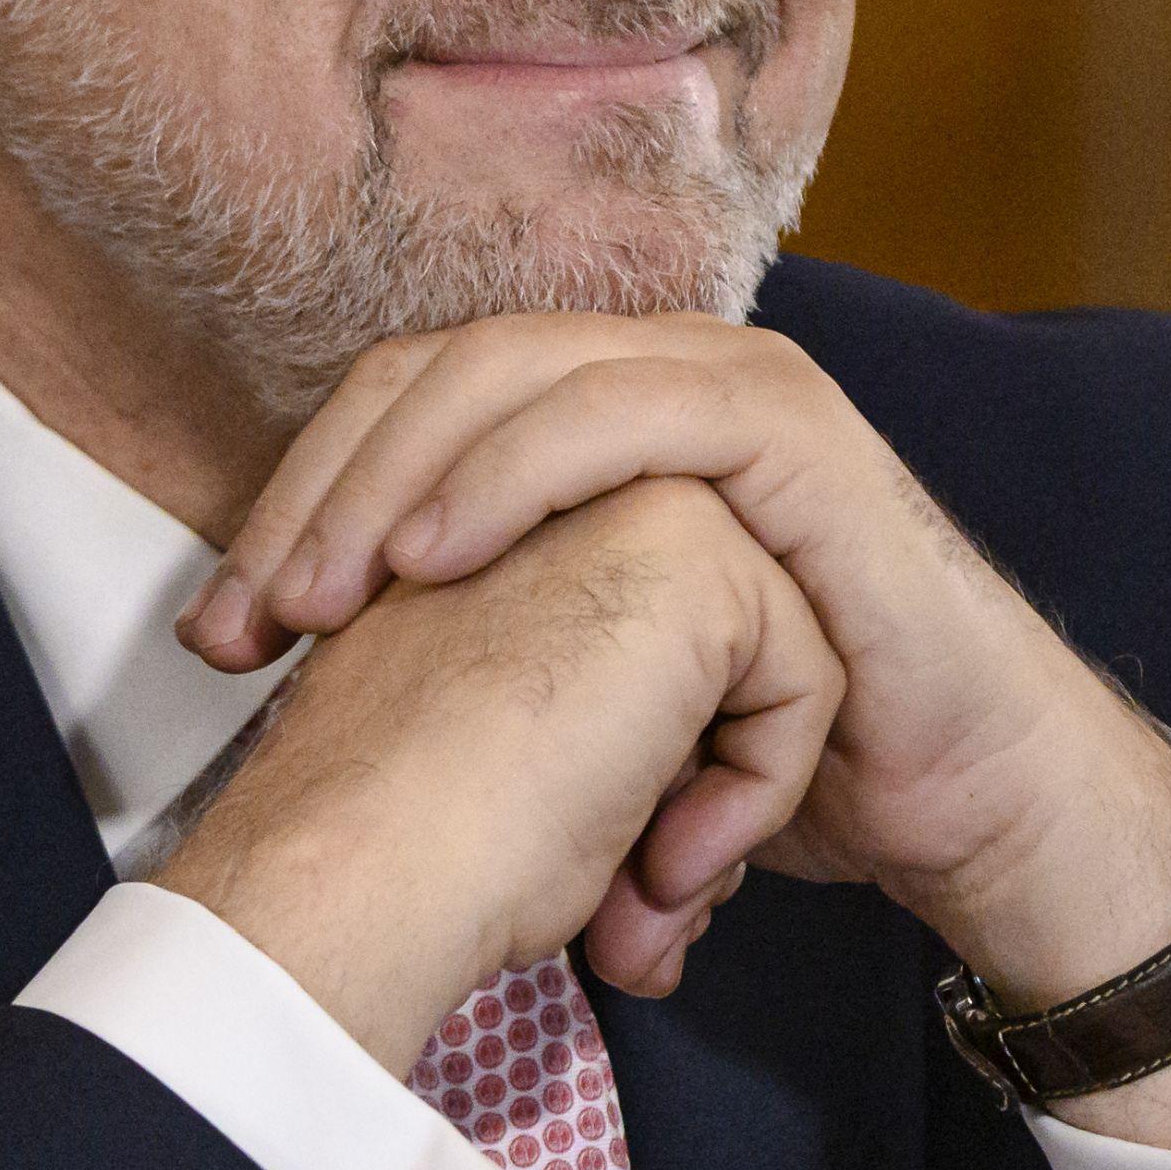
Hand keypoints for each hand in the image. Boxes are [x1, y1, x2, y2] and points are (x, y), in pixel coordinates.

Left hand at [178, 314, 1170, 1166]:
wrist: (951, 798)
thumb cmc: (767, 750)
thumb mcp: (587, 690)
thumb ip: (479, 648)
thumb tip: (311, 683)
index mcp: (585, 415)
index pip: (399, 404)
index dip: (296, 498)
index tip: (219, 635)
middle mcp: (645, 371)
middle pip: (430, 373)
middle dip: (318, 490)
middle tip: (246, 620)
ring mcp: (721, 382)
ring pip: (509, 372)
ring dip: (393, 479)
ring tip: (323, 597)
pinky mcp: (787, 430)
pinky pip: (625, 415)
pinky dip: (514, 474)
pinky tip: (436, 555)